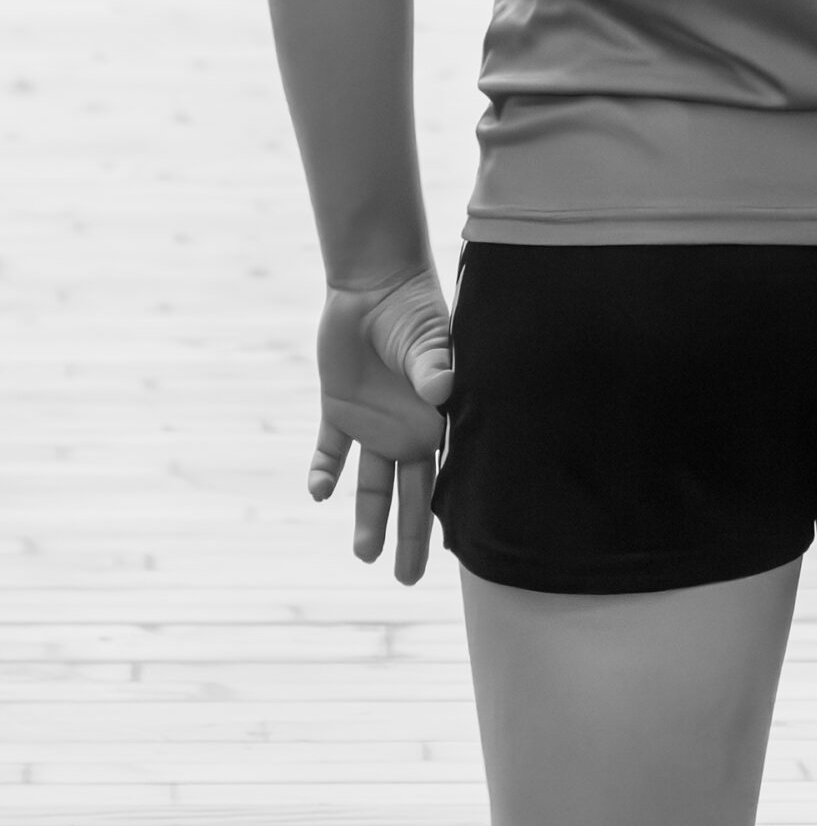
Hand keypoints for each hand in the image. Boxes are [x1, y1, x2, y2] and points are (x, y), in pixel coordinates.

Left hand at [307, 263, 453, 584]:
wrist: (376, 282)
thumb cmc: (414, 308)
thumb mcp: (428, 338)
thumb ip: (433, 365)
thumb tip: (444, 389)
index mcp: (434, 419)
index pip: (441, 476)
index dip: (444, 513)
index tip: (453, 553)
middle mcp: (406, 429)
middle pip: (410, 494)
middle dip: (409, 537)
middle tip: (407, 580)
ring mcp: (372, 421)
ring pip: (371, 482)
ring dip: (366, 518)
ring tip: (364, 556)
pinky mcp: (339, 408)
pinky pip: (331, 449)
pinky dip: (325, 469)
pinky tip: (318, 491)